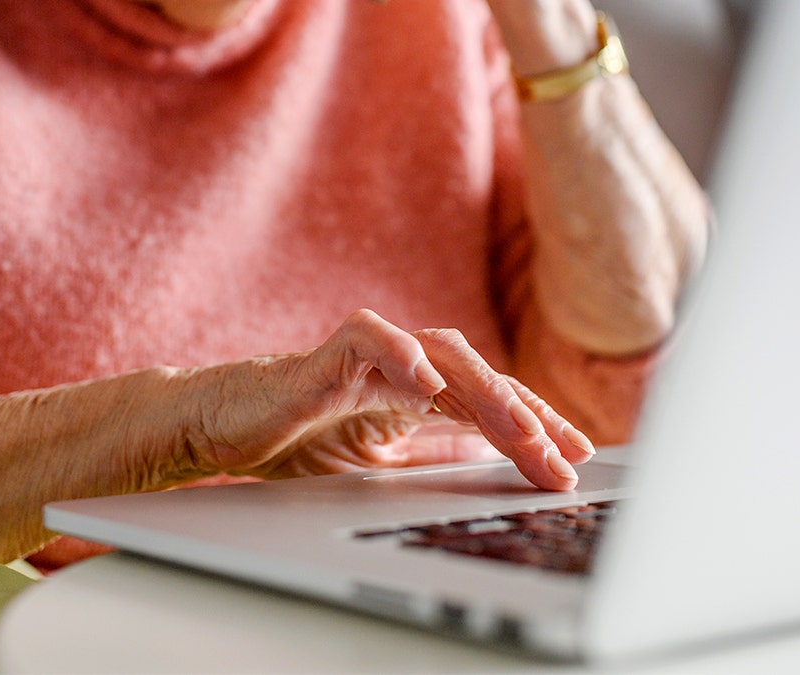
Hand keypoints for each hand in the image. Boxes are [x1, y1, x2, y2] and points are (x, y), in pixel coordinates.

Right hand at [179, 309, 593, 489]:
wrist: (222, 428)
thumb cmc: (295, 438)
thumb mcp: (381, 460)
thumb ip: (432, 449)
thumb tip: (490, 455)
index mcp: (419, 393)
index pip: (491, 403)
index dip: (537, 426)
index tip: (577, 459)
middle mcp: (404, 366)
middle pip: (482, 379)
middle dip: (528, 418)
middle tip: (566, 458)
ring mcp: (369, 356)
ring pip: (443, 354)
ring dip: (486, 392)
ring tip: (522, 429)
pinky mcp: (328, 353)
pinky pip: (371, 340)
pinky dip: (401, 355)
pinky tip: (430, 382)